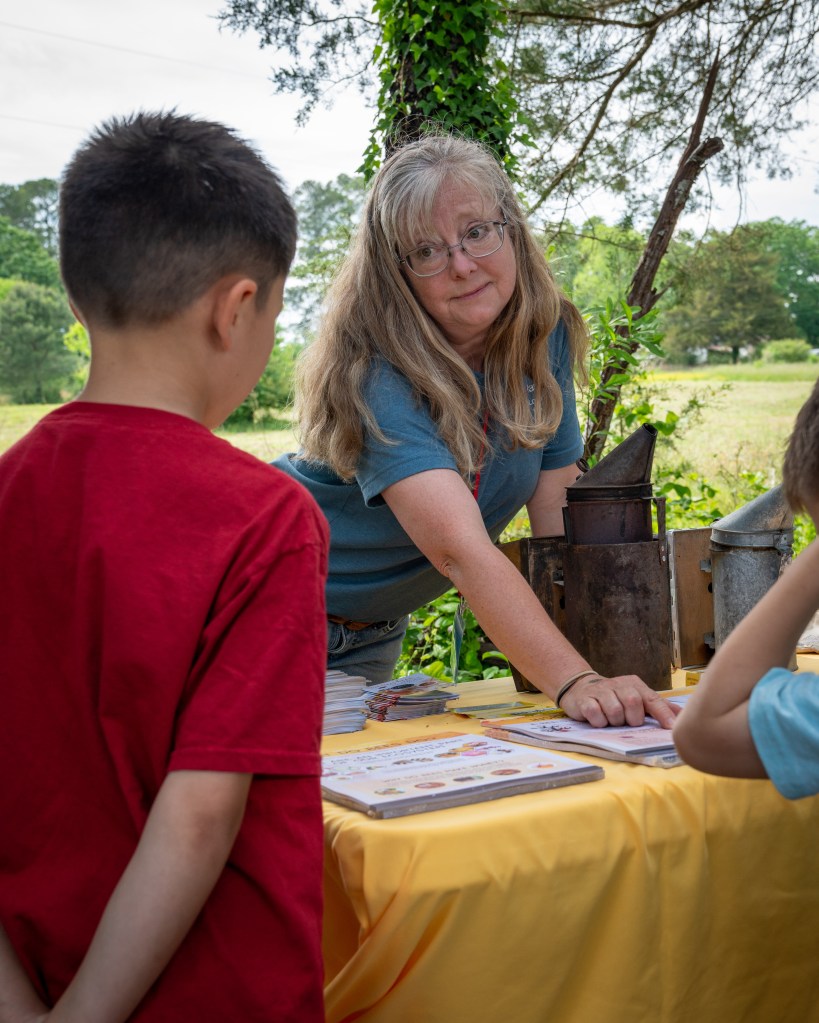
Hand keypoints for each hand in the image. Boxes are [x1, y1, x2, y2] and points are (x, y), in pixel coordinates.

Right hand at [560, 673, 680, 728]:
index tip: (672, 728)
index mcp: (634, 684)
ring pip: (614, 711)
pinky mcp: (584, 699)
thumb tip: (682, 715)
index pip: (652, 699)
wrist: (581, 687)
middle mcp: (618, 684)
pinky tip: (598, 720)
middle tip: (627, 722)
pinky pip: (595, 713)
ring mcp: (600, 691)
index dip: (663, 714)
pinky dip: (599, 721)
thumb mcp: (636, 696)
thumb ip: (658, 706)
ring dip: (615, 722)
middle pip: (633, 703)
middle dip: (632, 718)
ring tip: (612, 721)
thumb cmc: (614, 696)